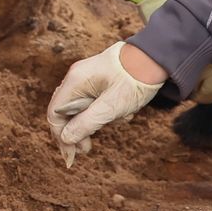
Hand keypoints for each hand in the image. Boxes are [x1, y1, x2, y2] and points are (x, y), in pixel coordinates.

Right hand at [46, 42, 164, 166]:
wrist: (156, 57)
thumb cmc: (134, 80)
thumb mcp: (111, 107)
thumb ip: (86, 123)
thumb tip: (66, 139)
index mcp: (75, 82)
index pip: (55, 113)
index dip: (60, 135)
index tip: (72, 153)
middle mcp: (76, 78)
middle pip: (65, 111)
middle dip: (76, 131)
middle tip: (86, 148)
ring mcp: (87, 77)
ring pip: (80, 107)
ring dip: (93, 121)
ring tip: (114, 123)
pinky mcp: (99, 78)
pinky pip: (93, 101)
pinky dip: (104, 111)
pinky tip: (122, 114)